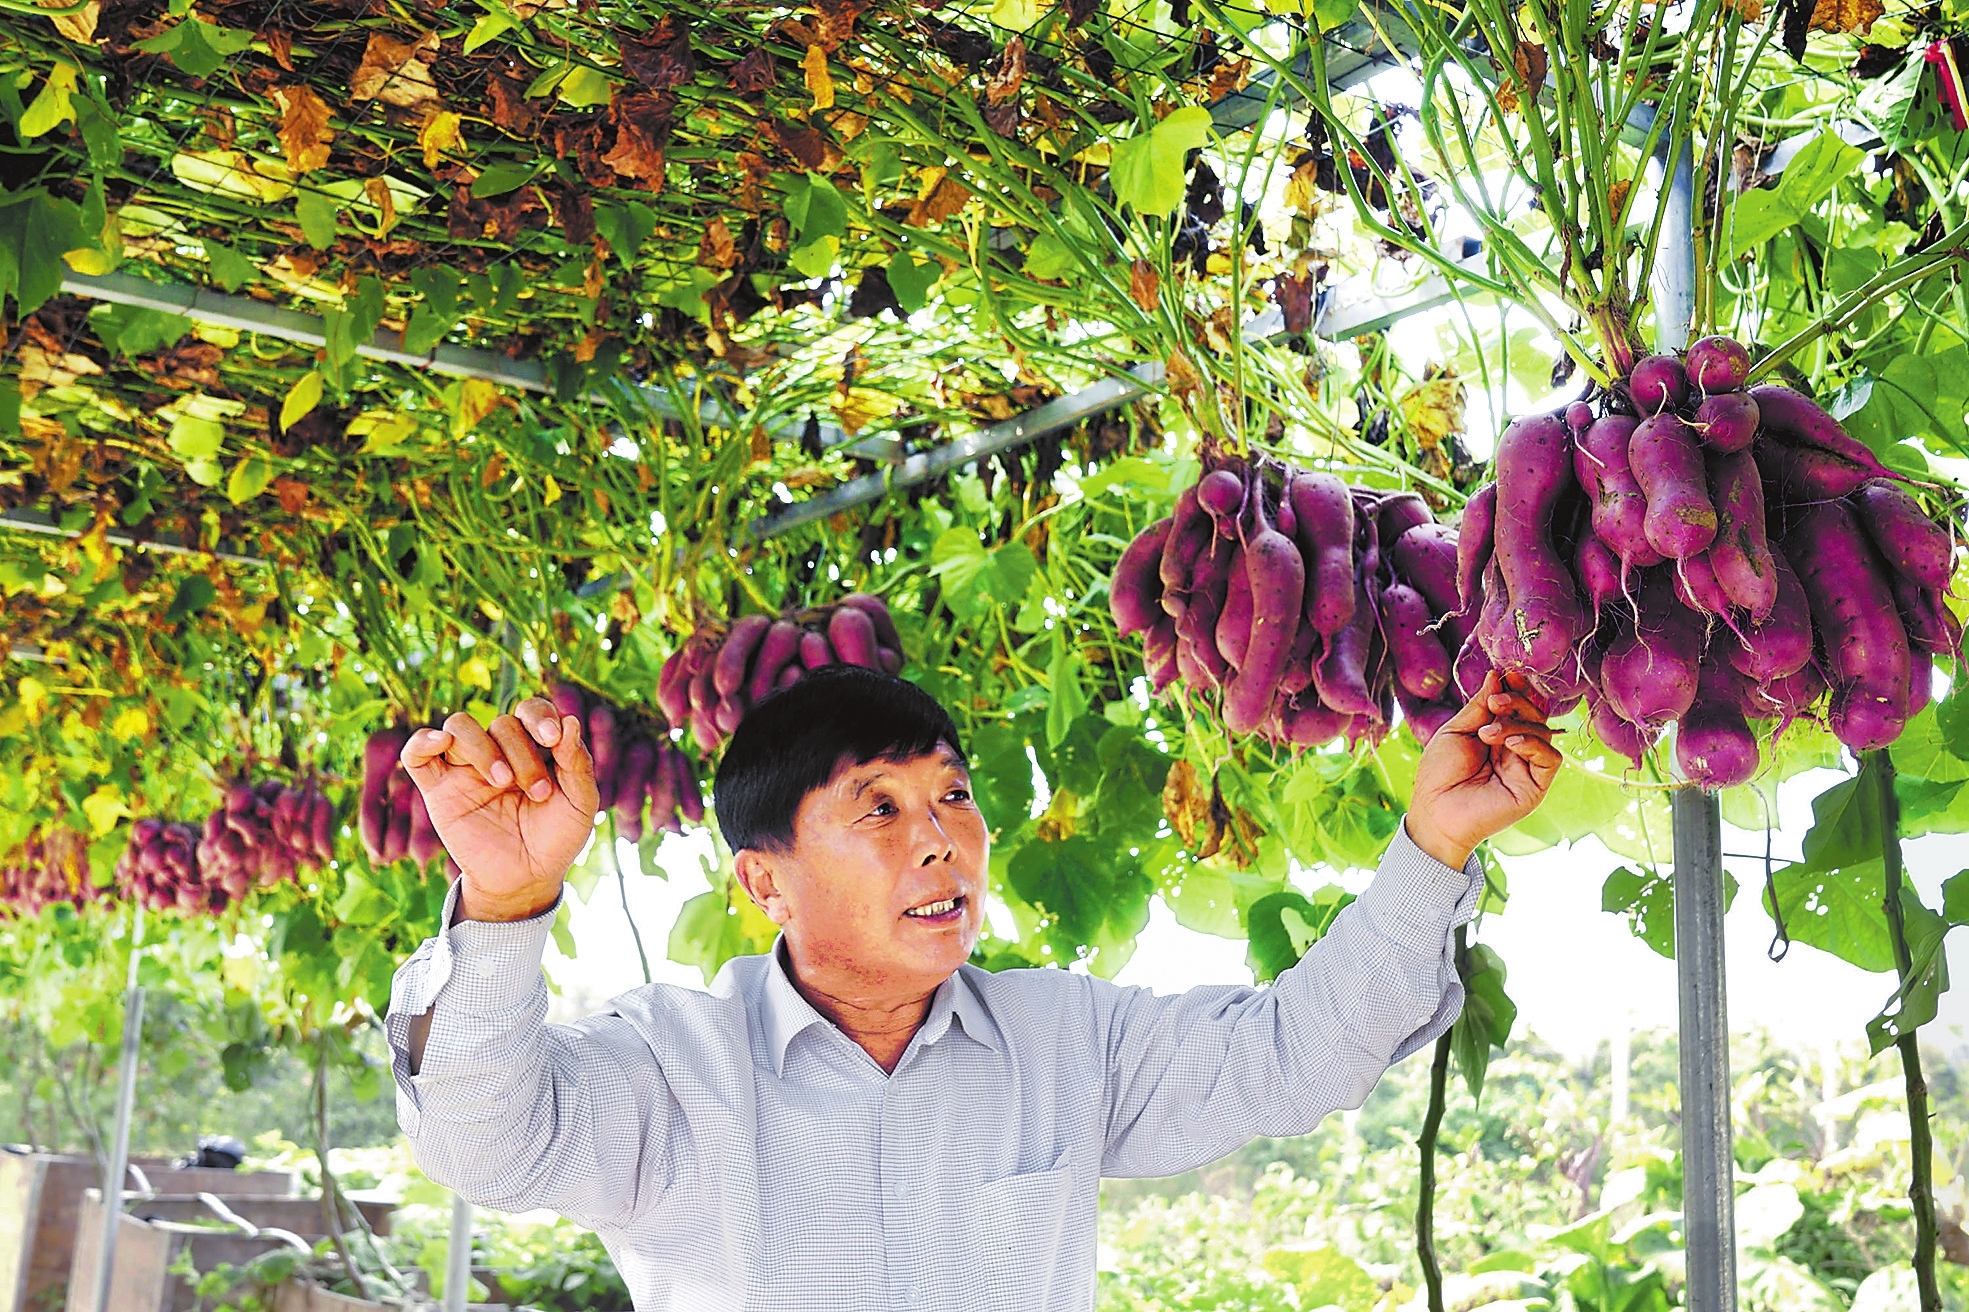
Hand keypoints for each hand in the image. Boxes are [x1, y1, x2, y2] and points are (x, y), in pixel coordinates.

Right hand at [400, 697, 598, 921]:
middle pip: (502, 723)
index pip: (530, 710)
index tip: (552, 738)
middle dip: (523, 753)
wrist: (527, 879)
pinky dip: (422, 741)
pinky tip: (439, 743)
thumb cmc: (555, 838)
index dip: (540, 715)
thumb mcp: (580, 803)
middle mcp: (498, 750)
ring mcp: (465, 768)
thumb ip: (577, 763)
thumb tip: (570, 719)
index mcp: (534, 747)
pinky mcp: (438, 790)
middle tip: (537, 791)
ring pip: (460, 726)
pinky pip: (416, 754)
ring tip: (502, 782)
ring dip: (483, 748)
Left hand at [1406, 671, 1562, 869]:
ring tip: (1488, 733)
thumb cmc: (1439, 774)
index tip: (1509, 674)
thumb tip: (1497, 675)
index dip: (1517, 688)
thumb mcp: (1455, 731)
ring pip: (1543, 731)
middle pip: (1534, 714)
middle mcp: (1515, 748)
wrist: (1436, 813)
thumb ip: (1478, 706)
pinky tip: (1510, 744)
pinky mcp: (1535, 786)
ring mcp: (1526, 767)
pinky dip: (1534, 744)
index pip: (1518, 705)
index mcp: (1496, 734)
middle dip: (1517, 701)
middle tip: (1495, 703)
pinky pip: (1550, 758)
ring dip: (1517, 724)